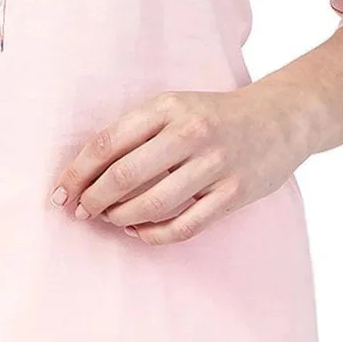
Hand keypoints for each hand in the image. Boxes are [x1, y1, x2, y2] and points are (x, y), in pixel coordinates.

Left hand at [52, 85, 306, 243]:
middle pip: (124, 175)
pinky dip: (154, 234)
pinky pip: (184, 226)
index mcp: (168, 107)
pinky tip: (139, 231)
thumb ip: (136, 133)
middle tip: (82, 211)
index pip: (108, 142)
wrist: (282, 118)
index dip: (77, 172)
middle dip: (94, 199)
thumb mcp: (175, 108)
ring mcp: (215, 164)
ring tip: (110, 220)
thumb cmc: (215, 116)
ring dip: (121, 219)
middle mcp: (191, 133)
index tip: (60, 192)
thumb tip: (87, 174)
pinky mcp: (234, 193)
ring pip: (152, 204)